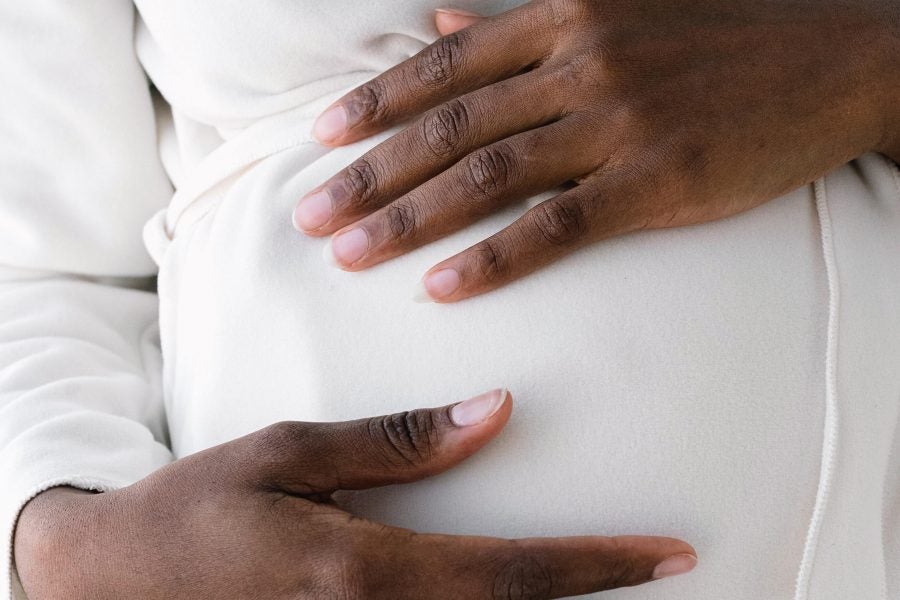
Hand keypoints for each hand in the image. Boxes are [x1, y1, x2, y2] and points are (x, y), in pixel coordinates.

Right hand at [14, 390, 695, 598]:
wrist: (113, 584)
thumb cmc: (197, 507)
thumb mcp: (289, 453)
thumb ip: (398, 441)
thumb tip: (495, 412)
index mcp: (365, 572)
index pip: (512, 572)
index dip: (599, 565)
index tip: (670, 552)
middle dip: (597, 599)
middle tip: (665, 569)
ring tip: (610, 579)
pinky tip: (514, 592)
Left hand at [293, 0, 899, 301]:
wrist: (833, 58)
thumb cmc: (718, 37)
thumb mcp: (614, 7)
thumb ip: (518, 23)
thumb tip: (436, 24)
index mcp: (564, 15)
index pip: (445, 66)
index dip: (375, 104)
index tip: (320, 141)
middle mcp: (580, 62)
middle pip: (449, 127)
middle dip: (369, 175)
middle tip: (309, 217)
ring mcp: (617, 121)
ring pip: (487, 177)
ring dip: (409, 220)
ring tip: (349, 257)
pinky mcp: (657, 181)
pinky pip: (556, 226)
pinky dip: (493, 259)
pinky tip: (441, 288)